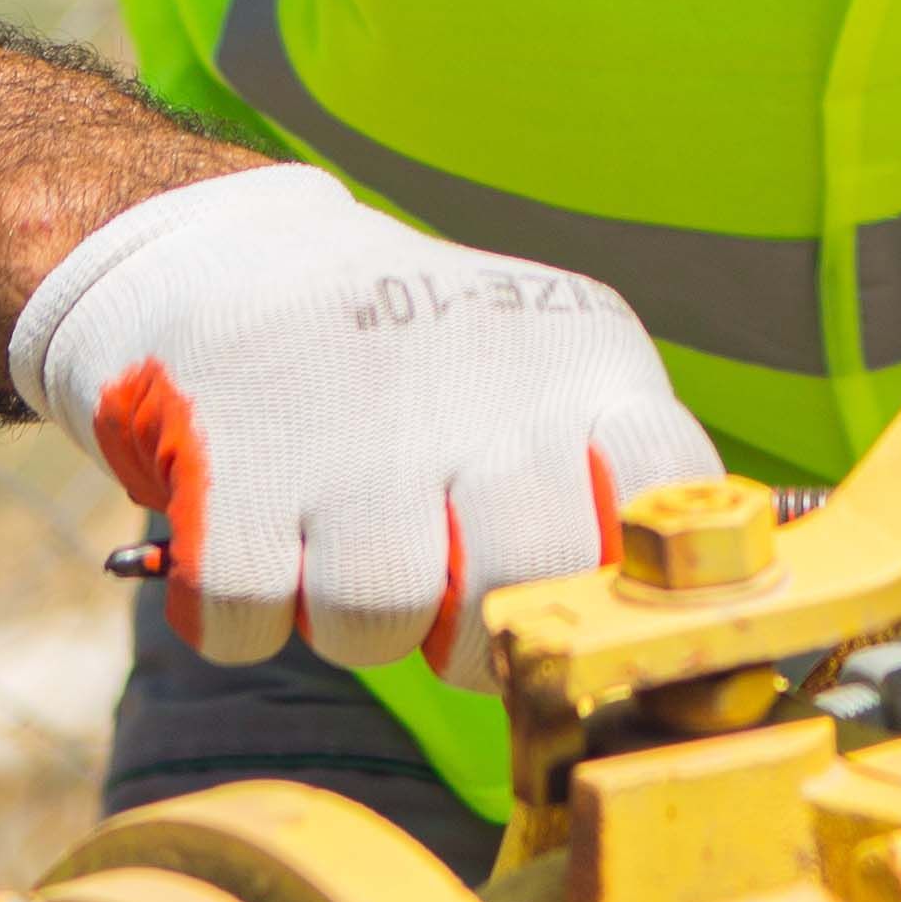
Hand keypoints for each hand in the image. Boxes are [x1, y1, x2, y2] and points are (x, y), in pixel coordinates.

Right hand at [8, 165, 721, 681]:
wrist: (233, 252)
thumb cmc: (415, 365)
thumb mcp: (543, 377)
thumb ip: (605, 494)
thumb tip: (644, 648)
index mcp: (582, 358)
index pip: (668, 482)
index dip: (626, 570)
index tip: (574, 593)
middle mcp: (482, 379)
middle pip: (525, 577)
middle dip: (475, 637)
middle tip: (436, 606)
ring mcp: (353, 413)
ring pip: (379, 616)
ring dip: (349, 626)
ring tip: (335, 556)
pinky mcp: (232, 454)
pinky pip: (249, 619)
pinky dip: (239, 620)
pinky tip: (249, 551)